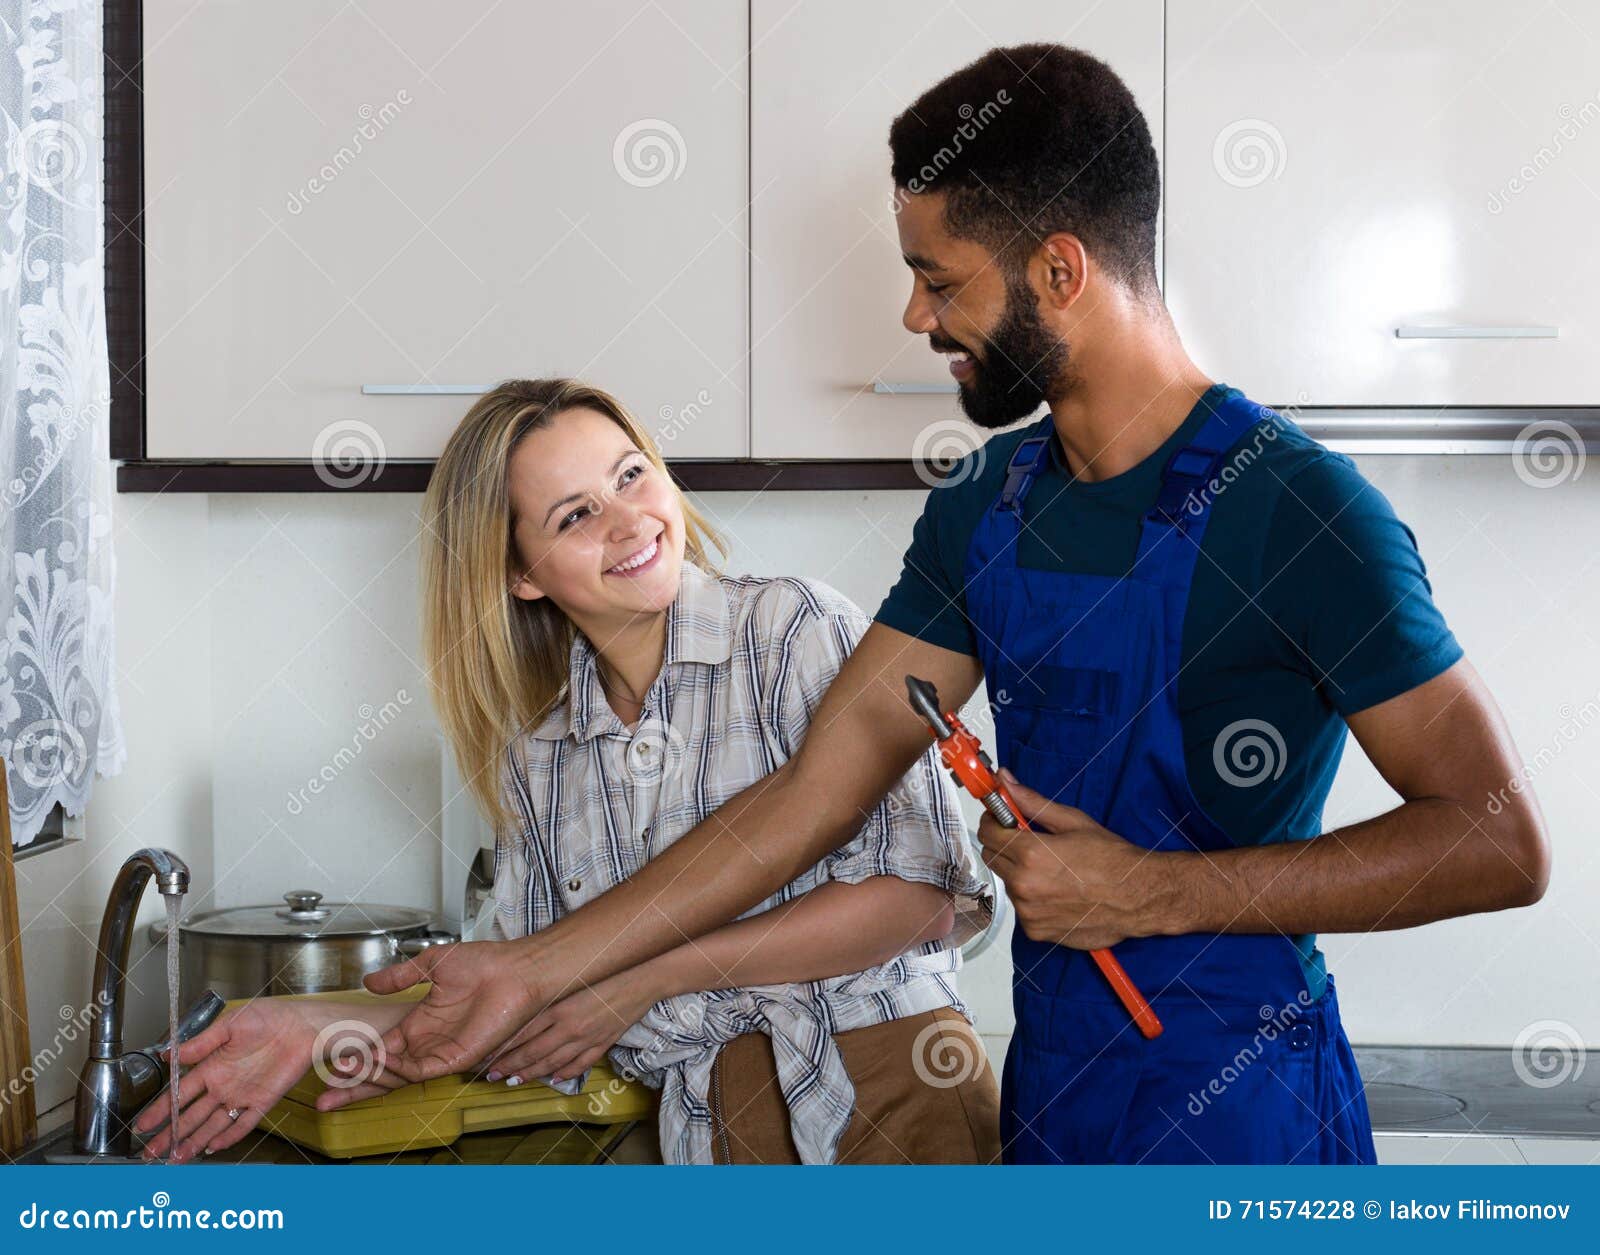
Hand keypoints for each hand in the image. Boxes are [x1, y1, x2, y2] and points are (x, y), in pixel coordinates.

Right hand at [133, 1001, 317, 1161]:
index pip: (179, 1093)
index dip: (160, 1110)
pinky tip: (213, 1147)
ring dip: (194, 1140)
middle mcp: (223, 1085)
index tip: (142, 1125)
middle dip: (170, 1134)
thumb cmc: (269, 1018)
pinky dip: (229, 1136)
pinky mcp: (263, 1101)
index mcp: (212, 1066)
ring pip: (212, 1124)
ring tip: (174, 1158)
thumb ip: (201, 1042)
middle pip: (191, 1115)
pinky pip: (244, 1123)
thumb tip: (170, 1054)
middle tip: (150, 1153)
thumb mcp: (230, 1024)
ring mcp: (242, 1095)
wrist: (302, 1023)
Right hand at [331, 938, 547, 1089]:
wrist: (516, 969)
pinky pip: (420, 1071)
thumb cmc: (485, 964)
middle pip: (383, 1073)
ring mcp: (440, 1053)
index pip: (379, 1050)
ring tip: (346, 1068)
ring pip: (397, 1076)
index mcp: (419, 1023)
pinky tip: (380, 1057)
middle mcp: (427, 1043)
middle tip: (324, 1100)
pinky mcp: (456, 1058)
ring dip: (370, 1074)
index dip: (354, 1061)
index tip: (328, 1071)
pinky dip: (397, 1067)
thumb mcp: (433, 964)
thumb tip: (369, 982)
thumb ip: (400, 976)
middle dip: (353, 1088)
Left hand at [484, 968, 655, 1084]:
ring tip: (513, 1081)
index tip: (483, 1056)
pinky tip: (553, 1079)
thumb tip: (519, 1005)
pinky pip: (580, 1063)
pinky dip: (565, 1073)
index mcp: (558, 1005)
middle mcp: (569, 1024)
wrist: (643, 974)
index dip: (500, 1047)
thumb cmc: (605, 968)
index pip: (521, 1032)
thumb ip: (546, 992)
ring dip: (531, 1073)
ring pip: (552, 1062)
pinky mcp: (603, 1042)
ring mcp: (587, 1037)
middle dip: (509, 1065)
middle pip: (532, 1051)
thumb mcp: (569, 976)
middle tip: (490, 1075)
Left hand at [978, 770, 1175, 948]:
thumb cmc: (1112, 860)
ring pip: (1008, 884)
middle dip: (1006, 847)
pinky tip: (1058, 893)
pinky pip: (1022, 909)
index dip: (994, 823)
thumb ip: (1032, 803)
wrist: (1139, 897)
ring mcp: (1029, 911)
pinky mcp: (1036, 931)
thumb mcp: (1072, 822)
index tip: (1003, 820)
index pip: (987, 833)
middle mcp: (1025, 885)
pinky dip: (1033, 900)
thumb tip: (1005, 782)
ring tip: (1054, 872)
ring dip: (1021, 875)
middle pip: (992, 858)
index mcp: (1031, 854)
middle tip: (1032, 844)